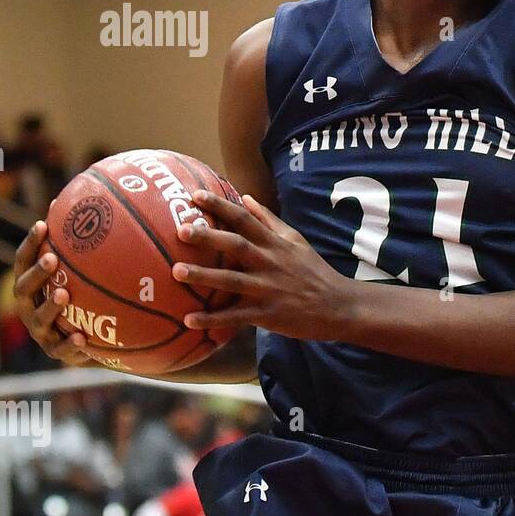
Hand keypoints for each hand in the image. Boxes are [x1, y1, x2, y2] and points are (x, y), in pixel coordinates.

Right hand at [11, 221, 94, 365]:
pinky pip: (62, 350)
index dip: (30, 244)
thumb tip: (92, 203)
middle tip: (52, 258)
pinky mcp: (57, 352)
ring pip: (39, 320)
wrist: (92, 343)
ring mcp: (41, 331)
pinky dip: (70, 344)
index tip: (42, 225)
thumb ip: (81, 249)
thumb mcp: (80, 276)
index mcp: (31, 286)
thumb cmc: (82, 300)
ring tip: (64, 294)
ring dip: (50, 306)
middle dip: (37, 273)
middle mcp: (29, 307)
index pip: (24, 261)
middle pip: (24, 288)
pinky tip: (82, 337)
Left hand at [173, 191, 349, 339]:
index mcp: (275, 244)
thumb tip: (245, 198)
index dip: (221, 206)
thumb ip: (269, 220)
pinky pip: (236, 317)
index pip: (245, 220)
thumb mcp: (295, 241)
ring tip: (176, 271)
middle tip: (181, 230)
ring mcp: (268, 289)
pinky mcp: (267, 315)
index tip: (195, 195)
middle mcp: (270, 263)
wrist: (338, 305)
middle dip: (209, 237)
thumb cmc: (313, 271)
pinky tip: (189, 320)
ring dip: (204, 276)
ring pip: (232, 281)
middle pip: (236, 246)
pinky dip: (213, 319)